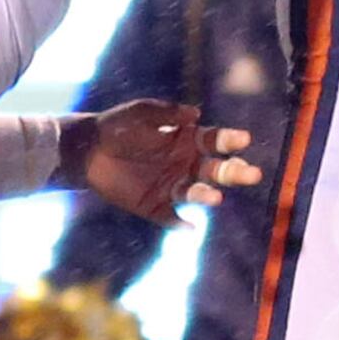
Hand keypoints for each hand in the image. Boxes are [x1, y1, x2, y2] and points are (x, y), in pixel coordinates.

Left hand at [68, 100, 259, 225]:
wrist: (87, 151)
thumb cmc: (117, 126)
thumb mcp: (142, 113)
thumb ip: (167, 113)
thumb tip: (196, 113)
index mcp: (187, 141)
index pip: (214, 142)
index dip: (229, 141)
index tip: (243, 140)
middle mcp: (185, 165)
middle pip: (216, 171)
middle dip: (234, 172)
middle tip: (251, 174)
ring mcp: (171, 186)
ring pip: (196, 193)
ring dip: (208, 195)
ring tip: (216, 197)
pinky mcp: (154, 206)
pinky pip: (171, 217)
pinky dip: (179, 224)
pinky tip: (188, 226)